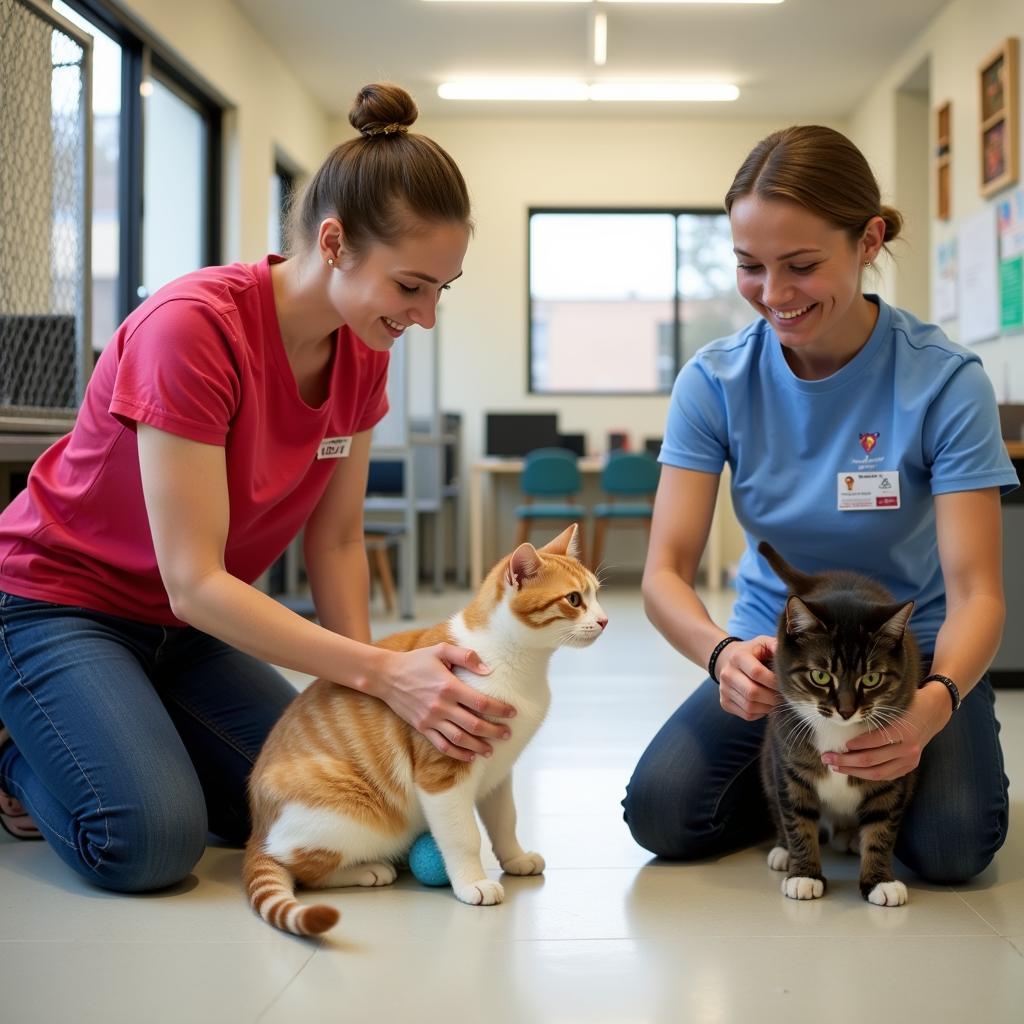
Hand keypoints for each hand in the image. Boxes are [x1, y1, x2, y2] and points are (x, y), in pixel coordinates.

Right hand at [374, 644, 515, 761]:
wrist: (386, 676)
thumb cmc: (416, 660)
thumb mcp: (440, 650)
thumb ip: (465, 656)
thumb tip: (488, 670)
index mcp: (449, 686)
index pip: (480, 702)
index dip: (499, 709)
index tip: (512, 712)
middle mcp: (441, 706)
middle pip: (474, 724)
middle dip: (494, 731)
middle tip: (508, 734)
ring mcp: (430, 719)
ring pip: (459, 738)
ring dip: (478, 746)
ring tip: (492, 750)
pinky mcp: (422, 727)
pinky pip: (442, 745)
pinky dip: (457, 753)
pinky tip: (469, 756)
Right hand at [715, 635, 780, 720]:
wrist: (727, 660)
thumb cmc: (752, 652)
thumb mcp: (763, 643)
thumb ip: (776, 645)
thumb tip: (788, 653)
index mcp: (737, 657)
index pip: (756, 672)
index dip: (774, 681)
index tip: (786, 684)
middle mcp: (727, 674)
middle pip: (752, 692)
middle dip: (773, 697)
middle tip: (785, 696)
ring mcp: (724, 690)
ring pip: (750, 706)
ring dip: (768, 706)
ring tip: (776, 699)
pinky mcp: (725, 702)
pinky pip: (747, 714)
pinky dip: (760, 712)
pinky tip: (765, 703)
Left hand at [821, 683, 951, 780]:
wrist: (933, 712)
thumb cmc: (907, 705)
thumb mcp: (892, 707)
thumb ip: (874, 718)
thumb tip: (844, 725)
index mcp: (902, 730)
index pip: (875, 741)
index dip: (856, 745)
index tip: (840, 745)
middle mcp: (908, 748)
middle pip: (872, 760)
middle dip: (846, 761)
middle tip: (826, 758)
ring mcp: (910, 760)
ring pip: (878, 773)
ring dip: (853, 771)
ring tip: (835, 767)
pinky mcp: (910, 766)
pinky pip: (886, 775)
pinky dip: (868, 775)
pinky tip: (852, 771)